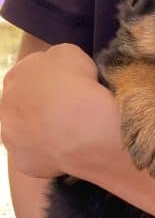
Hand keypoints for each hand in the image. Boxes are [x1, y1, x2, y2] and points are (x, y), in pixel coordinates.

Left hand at [0, 44, 119, 177]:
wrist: (82, 127)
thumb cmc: (78, 86)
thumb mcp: (70, 53)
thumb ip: (57, 59)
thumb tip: (61, 69)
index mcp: (15, 76)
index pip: (31, 75)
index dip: (53, 81)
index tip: (72, 87)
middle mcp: (4, 107)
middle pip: (26, 106)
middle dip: (45, 108)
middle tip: (72, 111)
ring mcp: (11, 138)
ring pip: (29, 134)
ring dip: (46, 132)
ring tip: (74, 133)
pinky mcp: (24, 164)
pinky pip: (41, 158)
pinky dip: (54, 155)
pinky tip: (73, 149)